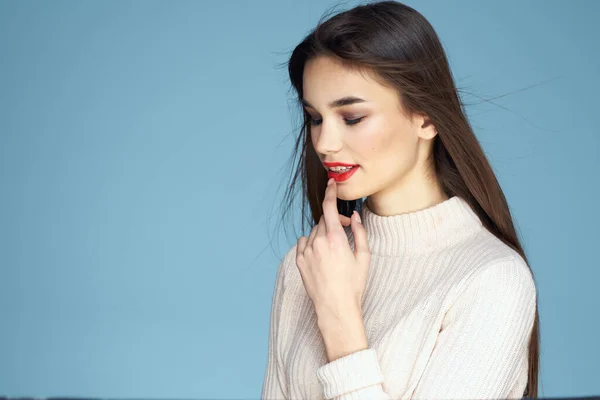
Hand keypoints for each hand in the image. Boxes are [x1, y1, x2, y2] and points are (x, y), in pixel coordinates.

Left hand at [295, 178, 370, 323]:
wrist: (335, 307)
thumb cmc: (353, 284)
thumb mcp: (364, 257)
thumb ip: (360, 232)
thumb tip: (355, 216)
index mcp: (335, 239)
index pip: (329, 208)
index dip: (330, 193)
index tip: (330, 184)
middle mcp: (318, 242)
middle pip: (324, 221)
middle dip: (334, 221)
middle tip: (346, 229)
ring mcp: (307, 252)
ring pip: (314, 232)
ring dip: (323, 233)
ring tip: (334, 248)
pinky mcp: (300, 261)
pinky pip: (304, 243)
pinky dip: (312, 242)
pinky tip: (321, 253)